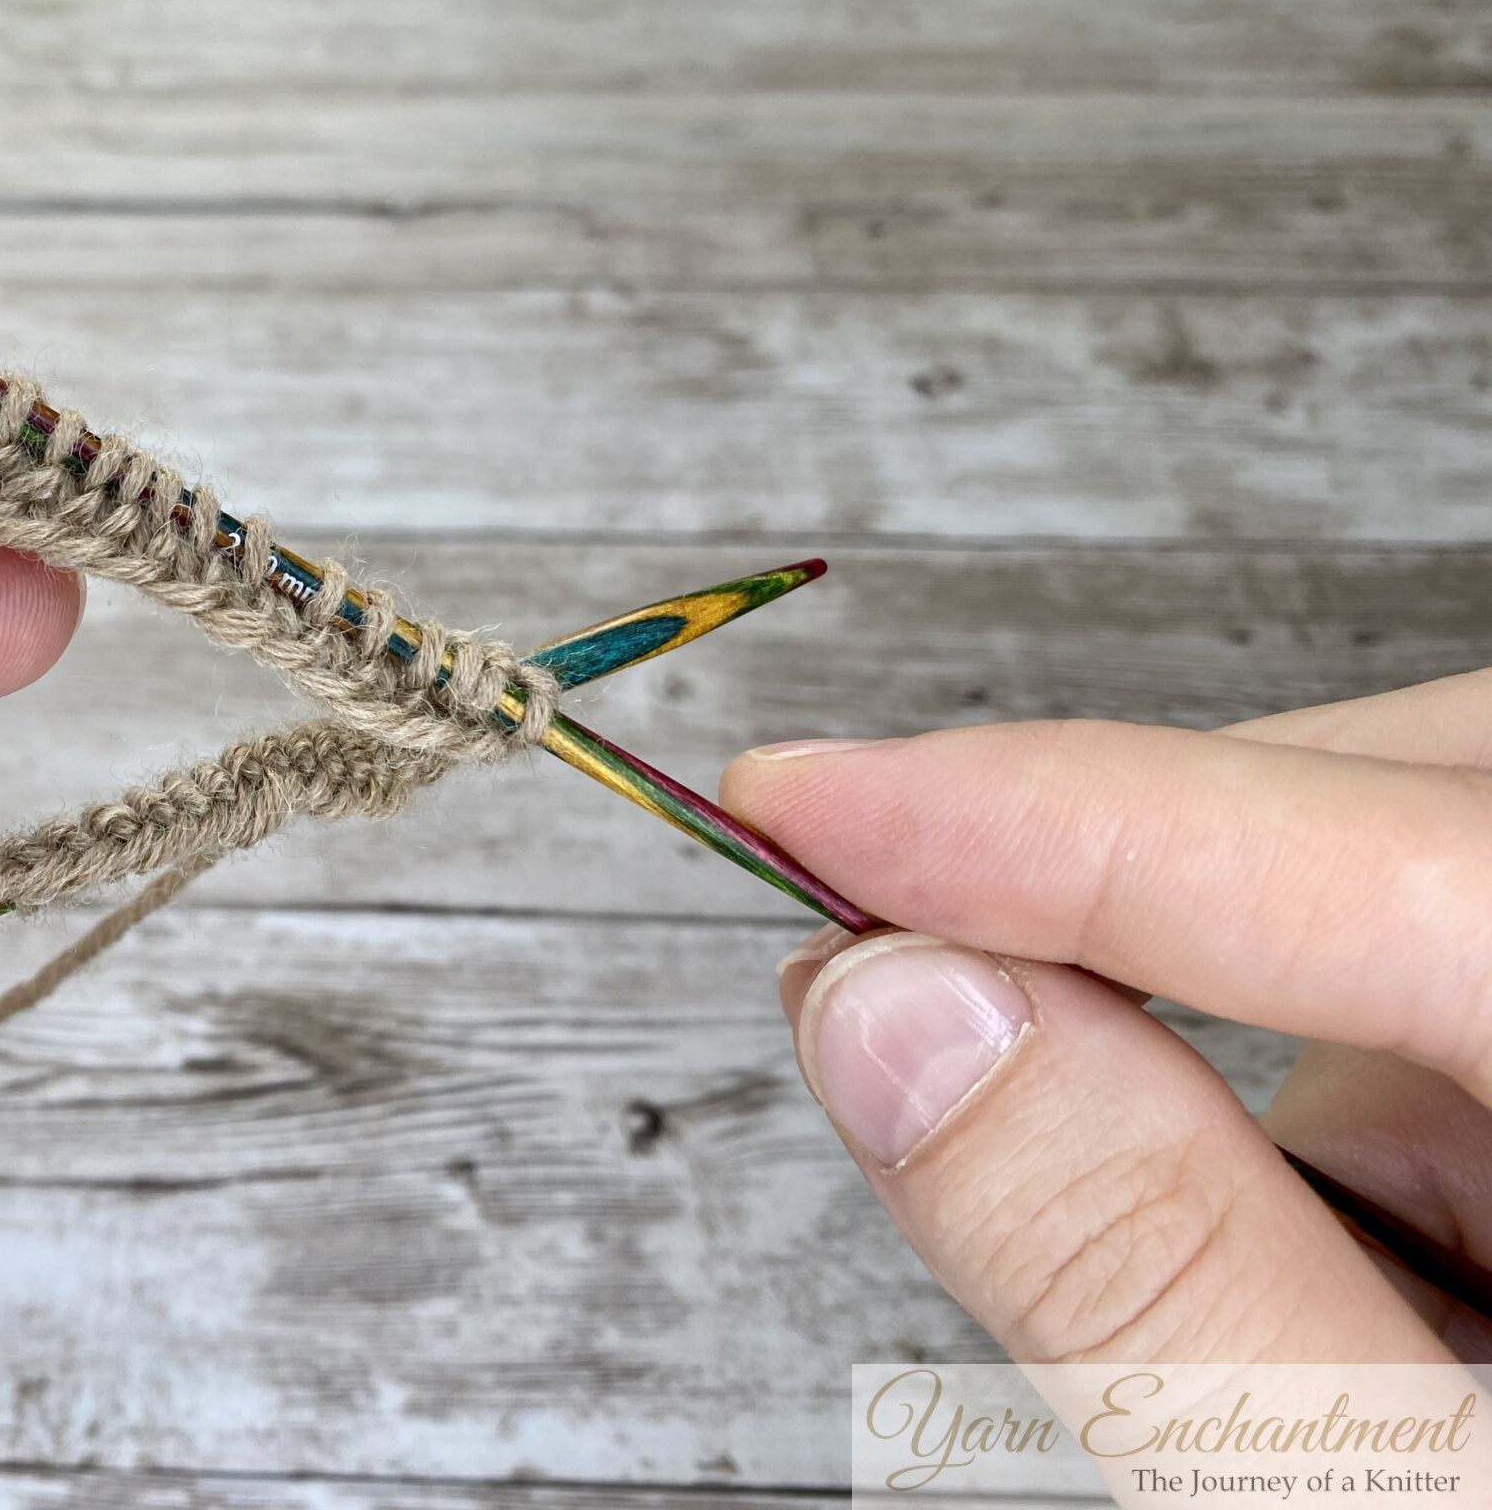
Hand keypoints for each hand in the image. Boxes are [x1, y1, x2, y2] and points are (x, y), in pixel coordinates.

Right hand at [722, 674, 1491, 1370]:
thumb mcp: (1376, 1508)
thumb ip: (1151, 1271)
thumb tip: (897, 1017)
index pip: (1401, 871)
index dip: (1064, 816)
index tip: (811, 802)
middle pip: (1429, 801)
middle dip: (1159, 875)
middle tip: (929, 1005)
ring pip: (1415, 881)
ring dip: (1268, 1029)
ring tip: (1316, 1315)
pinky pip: (1445, 986)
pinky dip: (1353, 1091)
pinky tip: (1399, 1291)